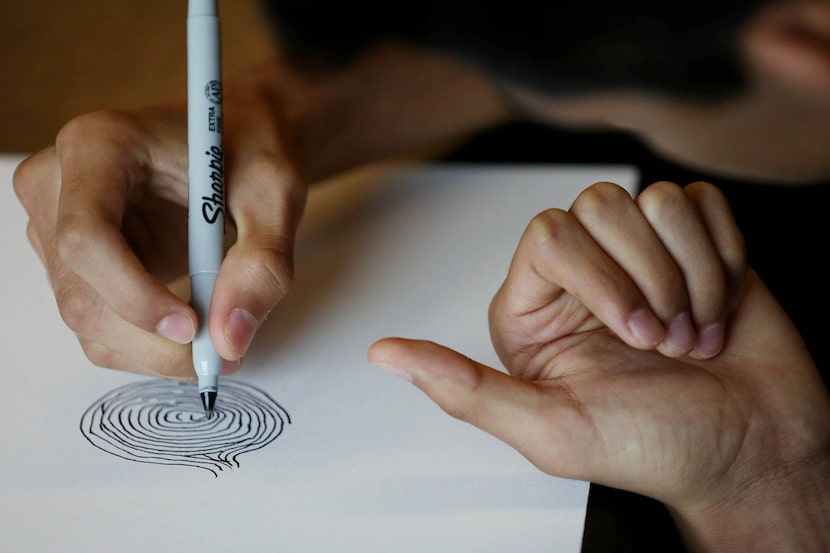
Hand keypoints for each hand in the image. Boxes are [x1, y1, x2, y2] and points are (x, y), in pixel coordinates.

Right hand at [13, 70, 307, 377]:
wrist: (238, 140)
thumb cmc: (252, 150)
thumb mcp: (275, 194)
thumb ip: (261, 263)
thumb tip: (231, 339)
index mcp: (98, 145)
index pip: (87, 237)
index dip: (135, 295)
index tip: (195, 326)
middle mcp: (58, 183)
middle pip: (81, 291)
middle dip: (153, 340)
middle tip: (223, 354)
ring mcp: (56, 225)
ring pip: (86, 319)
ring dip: (153, 350)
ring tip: (220, 339)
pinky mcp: (72, 261)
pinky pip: (97, 323)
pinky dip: (146, 345)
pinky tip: (194, 330)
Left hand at [369, 181, 829, 550]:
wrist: (752, 451)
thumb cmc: (655, 448)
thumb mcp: (550, 431)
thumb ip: (464, 390)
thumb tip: (382, 353)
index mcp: (535, 312)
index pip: (548, 235)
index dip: (600, 276)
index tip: (634, 336)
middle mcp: (581, 277)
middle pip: (600, 205)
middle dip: (650, 278)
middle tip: (667, 343)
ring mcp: (640, 256)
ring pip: (654, 201)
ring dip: (691, 276)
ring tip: (694, 334)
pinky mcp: (694, 245)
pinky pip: (701, 204)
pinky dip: (724, 262)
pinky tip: (720, 309)